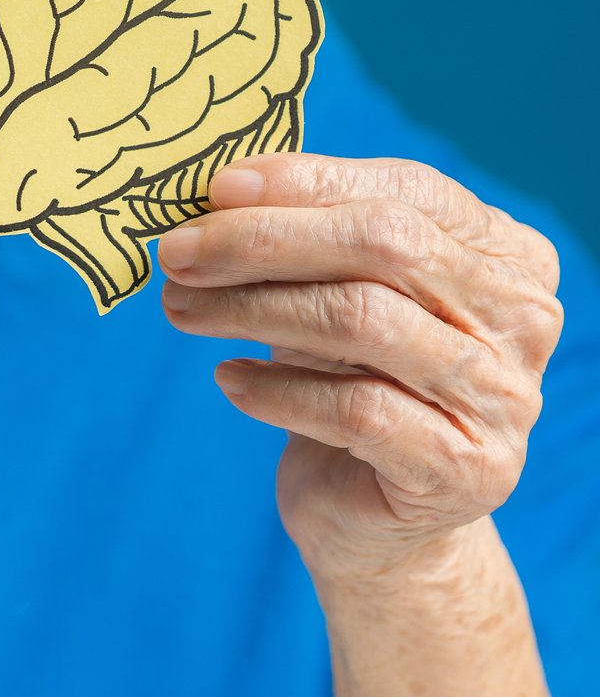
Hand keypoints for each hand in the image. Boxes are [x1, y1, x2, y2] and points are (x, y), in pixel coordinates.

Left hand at [156, 155, 562, 580]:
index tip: (215, 188)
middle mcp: (521, 317)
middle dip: (263, 241)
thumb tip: (221, 189)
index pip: (406, 190)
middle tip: (175, 252)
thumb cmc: (347, 379)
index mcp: (504, 254)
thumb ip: (303, 236)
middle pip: (384, 246)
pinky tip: (228, 380)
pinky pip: (355, 409)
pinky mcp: (466, 469)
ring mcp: (502, 397)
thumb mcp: (331, 294)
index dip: (306, 183)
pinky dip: (275, 388)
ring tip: (180, 309)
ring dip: (250, 309)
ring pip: (361, 321)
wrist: (372, 513)